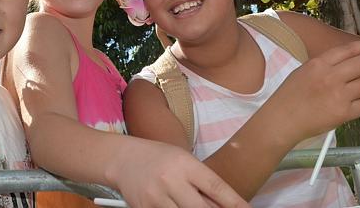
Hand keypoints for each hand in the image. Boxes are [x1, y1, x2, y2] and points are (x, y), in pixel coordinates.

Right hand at [108, 139, 248, 207]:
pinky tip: (177, 207)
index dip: (236, 204)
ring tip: (193, 205)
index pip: (217, 188)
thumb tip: (225, 205)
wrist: (124, 159)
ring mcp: (156, 197)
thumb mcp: (184, 160)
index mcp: (186, 164)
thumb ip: (202, 182)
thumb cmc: (159, 158)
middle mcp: (171, 180)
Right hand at [269, 38, 359, 141]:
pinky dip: (357, 106)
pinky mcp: (343, 112)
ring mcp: (338, 94)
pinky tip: (343, 107)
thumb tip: (349, 59)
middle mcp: (330, 76)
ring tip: (347, 93)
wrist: (281, 120)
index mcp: (318, 64)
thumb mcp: (303, 71)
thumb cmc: (289, 97)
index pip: (349, 49)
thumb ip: (325, 65)